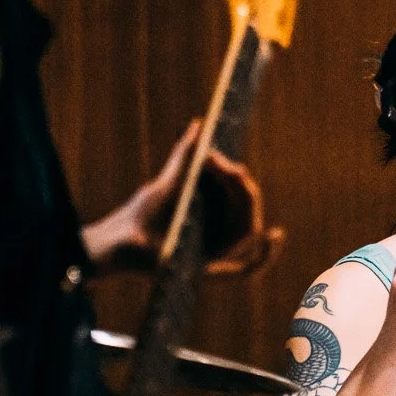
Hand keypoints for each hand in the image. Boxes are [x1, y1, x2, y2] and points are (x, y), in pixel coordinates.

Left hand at [81, 121, 282, 278]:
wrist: (119, 239)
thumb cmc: (140, 213)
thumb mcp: (168, 180)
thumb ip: (186, 155)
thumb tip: (200, 124)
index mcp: (209, 214)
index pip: (237, 196)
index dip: (239, 182)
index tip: (232, 165)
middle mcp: (216, 234)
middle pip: (245, 209)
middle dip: (239, 185)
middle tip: (225, 166)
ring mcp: (215, 253)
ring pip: (248, 228)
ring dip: (244, 200)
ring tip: (231, 175)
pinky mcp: (209, 270)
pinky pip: (246, 269)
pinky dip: (265, 256)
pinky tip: (276, 235)